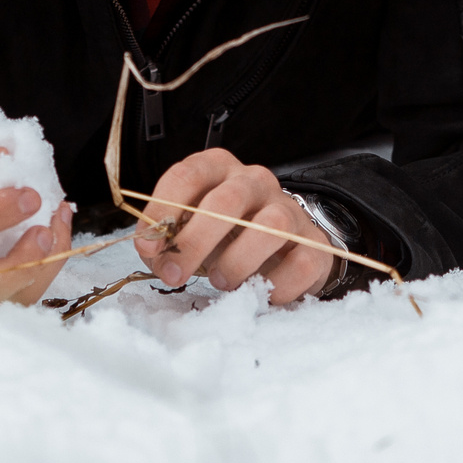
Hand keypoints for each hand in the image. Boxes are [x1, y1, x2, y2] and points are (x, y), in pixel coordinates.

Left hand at [132, 148, 337, 304]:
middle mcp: (255, 181)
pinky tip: (259, 292)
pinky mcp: (314, 243)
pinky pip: (302, 263)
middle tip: (175, 274)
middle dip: (195, 241)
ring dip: (238, 261)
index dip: (163, 210)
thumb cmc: (225, 237)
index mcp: (218, 169)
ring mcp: (289, 209)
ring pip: (271, 226)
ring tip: (221, 281)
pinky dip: (276, 285)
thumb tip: (154, 253)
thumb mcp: (189, 231)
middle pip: (227, 200)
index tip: (148, 248)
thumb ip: (168, 238)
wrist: (279, 247)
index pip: (188, 175)